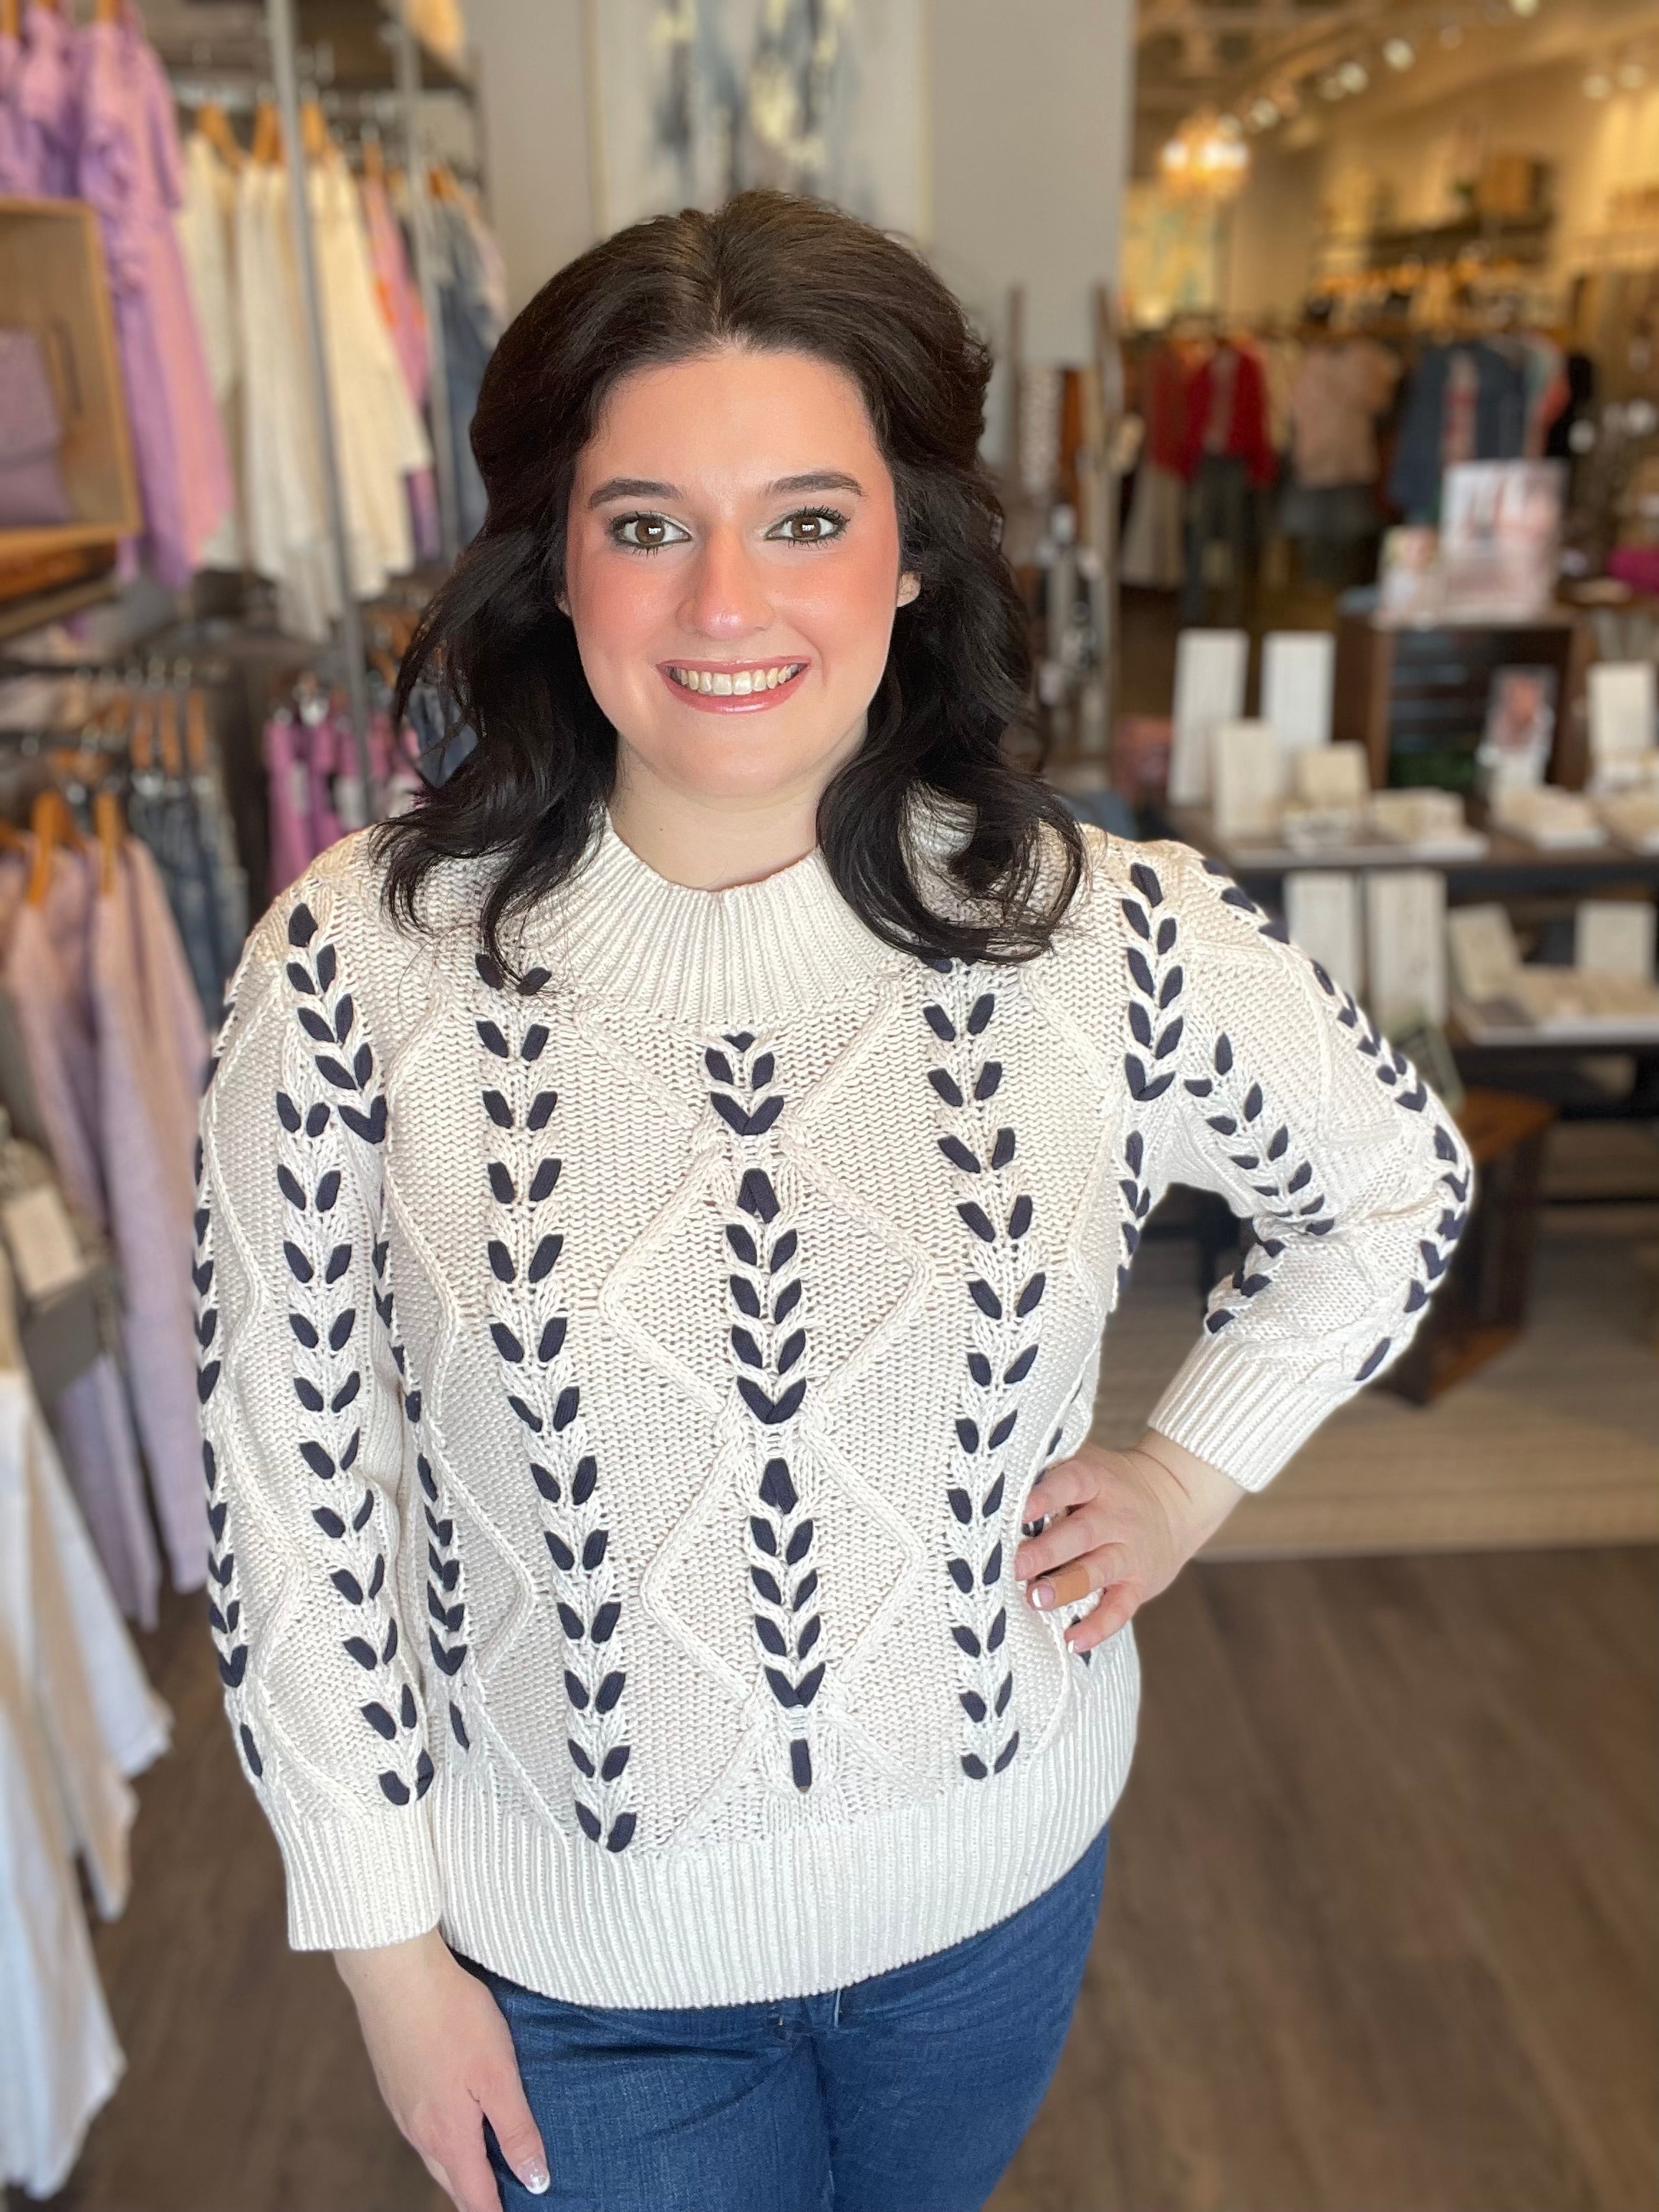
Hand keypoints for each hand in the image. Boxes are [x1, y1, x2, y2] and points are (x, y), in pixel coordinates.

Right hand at [335, 1928, 548, 2209]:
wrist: (395, 1974)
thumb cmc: (453, 2018)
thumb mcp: (498, 2074)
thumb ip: (516, 2130)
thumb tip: (535, 2181)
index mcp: (447, 2136)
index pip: (474, 2197)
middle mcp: (419, 2131)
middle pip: (452, 2180)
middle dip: (477, 2195)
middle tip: (505, 2197)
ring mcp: (402, 2106)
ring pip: (434, 2153)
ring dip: (459, 2166)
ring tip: (486, 2166)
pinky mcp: (394, 2081)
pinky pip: (421, 2125)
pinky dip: (442, 2136)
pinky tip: (455, 2118)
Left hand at [1012, 1428, 1244, 1653]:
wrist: (1173, 1501)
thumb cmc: (1106, 1486)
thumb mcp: (1086, 1468)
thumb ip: (1048, 1479)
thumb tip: (994, 1498)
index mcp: (1096, 1480)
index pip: (1071, 1483)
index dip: (1045, 1496)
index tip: (1018, 1511)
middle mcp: (1114, 1516)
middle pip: (1081, 1533)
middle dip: (1047, 1551)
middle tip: (1016, 1566)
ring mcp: (1128, 1552)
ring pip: (1098, 1571)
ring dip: (1066, 1587)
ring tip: (1036, 1599)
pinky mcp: (1139, 1584)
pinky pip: (1119, 1609)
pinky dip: (1097, 1627)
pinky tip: (1072, 1641)